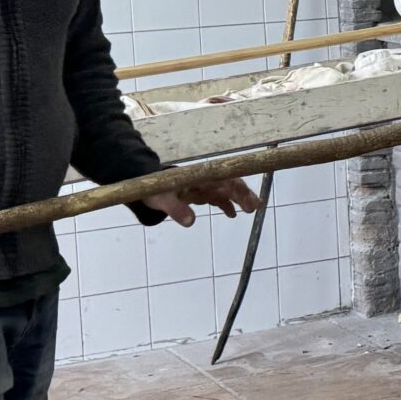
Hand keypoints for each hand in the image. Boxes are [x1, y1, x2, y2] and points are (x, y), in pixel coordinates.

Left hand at [141, 178, 261, 225]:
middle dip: (244, 194)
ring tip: (251, 210)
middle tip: (256, 206)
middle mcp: (205, 179)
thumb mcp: (161, 199)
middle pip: (230, 184)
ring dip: (240, 198)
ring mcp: (204, 186)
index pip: (223, 179)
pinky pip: (218, 197)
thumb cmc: (154, 190)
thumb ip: (176, 209)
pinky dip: (227, 204)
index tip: (247, 196)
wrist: (144, 186)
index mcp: (199, 177)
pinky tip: (233, 215)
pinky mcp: (201, 193)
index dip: (238, 187)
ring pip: (227, 190)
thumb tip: (191, 222)